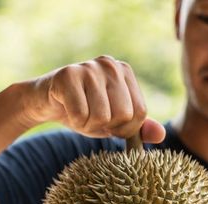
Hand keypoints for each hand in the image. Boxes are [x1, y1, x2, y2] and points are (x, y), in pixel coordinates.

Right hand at [22, 55, 165, 141]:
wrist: (46, 102)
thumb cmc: (85, 111)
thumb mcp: (115, 122)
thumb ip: (139, 128)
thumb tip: (161, 134)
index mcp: (125, 72)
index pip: (140, 113)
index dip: (125, 128)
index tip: (110, 123)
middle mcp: (110, 65)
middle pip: (123, 115)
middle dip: (105, 126)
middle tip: (91, 116)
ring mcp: (89, 67)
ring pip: (101, 117)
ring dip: (87, 125)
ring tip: (79, 112)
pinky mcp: (68, 75)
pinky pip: (80, 115)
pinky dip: (74, 121)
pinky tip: (67, 108)